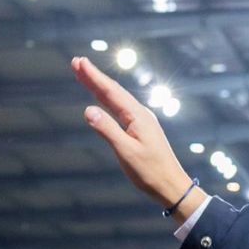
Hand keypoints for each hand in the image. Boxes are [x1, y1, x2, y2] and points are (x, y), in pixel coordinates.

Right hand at [70, 56, 206, 223]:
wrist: (172, 186)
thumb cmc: (150, 171)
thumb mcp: (126, 152)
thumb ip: (107, 130)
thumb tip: (88, 110)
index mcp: (138, 117)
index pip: (111, 92)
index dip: (94, 77)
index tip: (78, 62)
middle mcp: (141, 115)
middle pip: (114, 91)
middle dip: (94, 77)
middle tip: (76, 62)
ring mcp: (142, 122)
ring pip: (117, 99)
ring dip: (99, 87)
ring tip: (84, 74)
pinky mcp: (141, 130)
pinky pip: (121, 109)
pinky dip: (108, 101)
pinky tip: (103, 99)